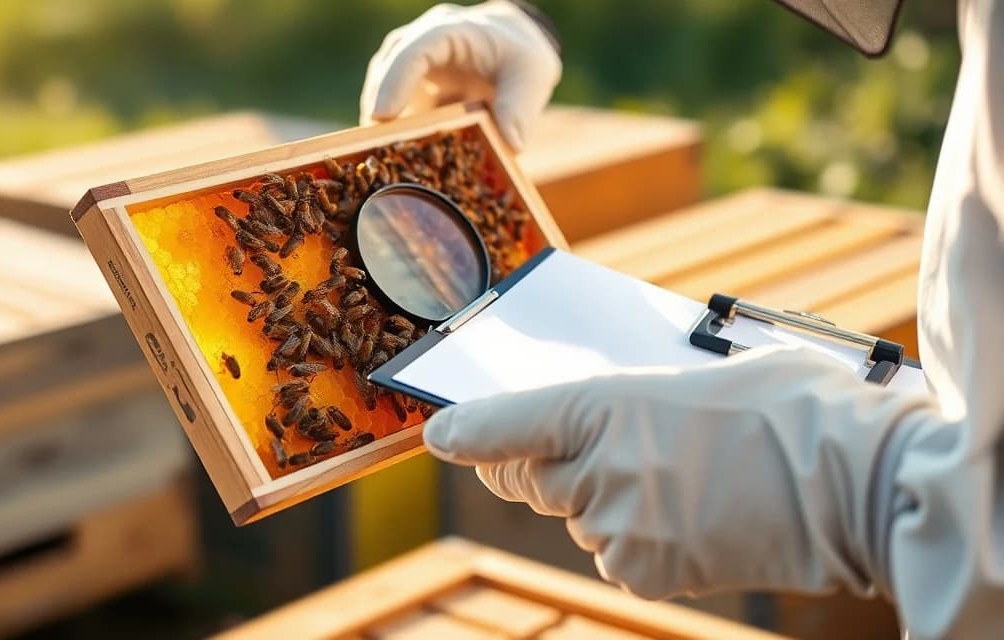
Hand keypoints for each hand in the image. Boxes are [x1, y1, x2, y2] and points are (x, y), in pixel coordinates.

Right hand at [359, 1, 560, 149]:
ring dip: (381, 120)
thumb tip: (511, 144)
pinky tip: (397, 158)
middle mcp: (423, 42)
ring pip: (382, 86)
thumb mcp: (533, 74)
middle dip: (379, 105)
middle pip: (388, 67)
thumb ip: (521, 107)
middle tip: (375, 144)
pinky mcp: (410, 89)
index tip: (382, 116)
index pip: (415, 50)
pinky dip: (393, 131)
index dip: (395, 81)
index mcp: (451, 31)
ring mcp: (412, 65)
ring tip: (382, 154)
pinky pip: (394, 107)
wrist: (515, 49)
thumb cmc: (522, 55)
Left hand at [424, 347, 920, 598]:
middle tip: (599, 455)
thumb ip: (631, 401)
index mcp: (606, 403)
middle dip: (548, 469)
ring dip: (608, 506)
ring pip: (580, 521)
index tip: (440, 435)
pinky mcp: (645, 574)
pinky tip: (697, 520)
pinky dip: (642, 544)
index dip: (468, 430)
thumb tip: (604, 418)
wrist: (862, 482)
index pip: (505, 422)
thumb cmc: (793, 408)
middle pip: (529, 482)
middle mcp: (597, 468)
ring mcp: (618, 528)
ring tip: (685, 482)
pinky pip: (617, 558)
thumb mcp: (704, 371)